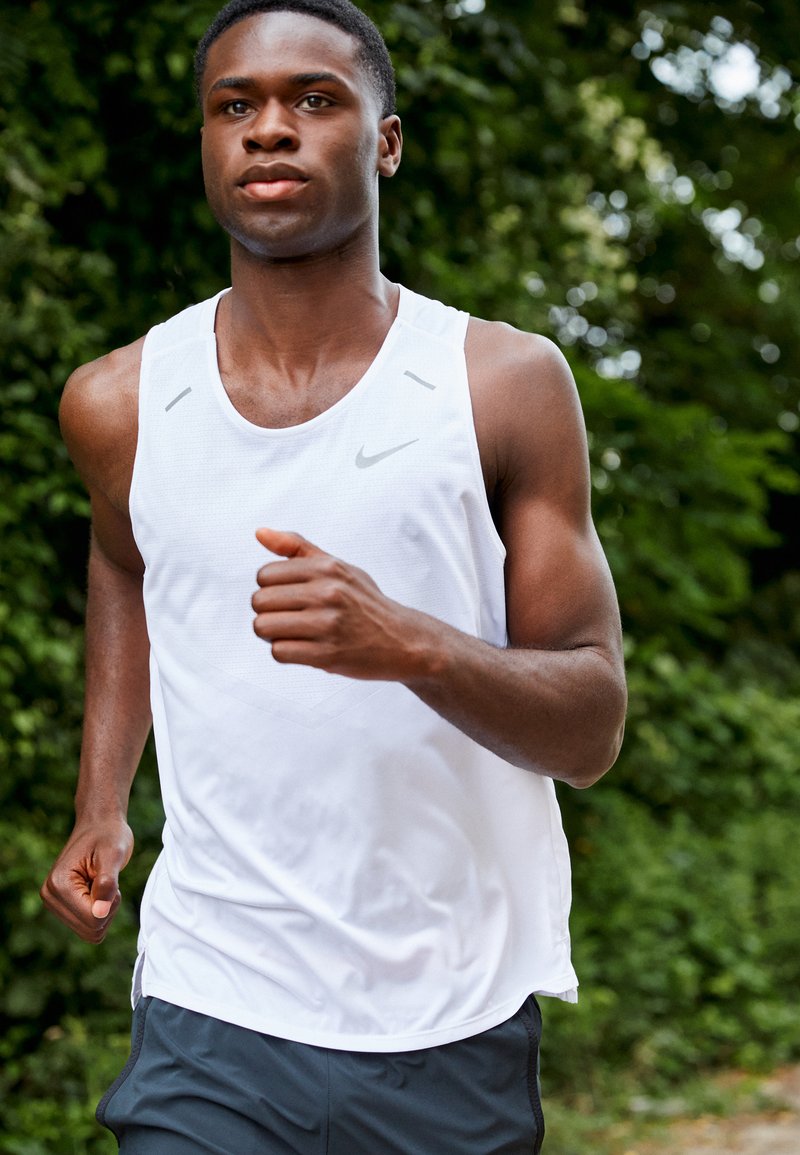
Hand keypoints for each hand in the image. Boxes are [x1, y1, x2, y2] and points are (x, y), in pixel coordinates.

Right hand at [40, 817, 133, 942]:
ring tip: (102, 884)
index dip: (111, 903)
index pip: (92, 919)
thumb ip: (107, 884)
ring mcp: (54, 903)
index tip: (111, 879)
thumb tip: (99, 914)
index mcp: (59, 884)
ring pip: (90, 933)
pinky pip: (88, 928)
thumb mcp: (113, 854)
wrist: (99, 825)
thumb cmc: (108, 835)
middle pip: (91, 930)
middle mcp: (50, 896)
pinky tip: (98, 891)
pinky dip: (100, 914)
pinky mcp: (62, 907)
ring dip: (104, 912)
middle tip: (108, 881)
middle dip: (107, 909)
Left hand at [252, 527, 432, 680]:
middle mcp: (327, 593)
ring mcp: (327, 624)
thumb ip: (298, 548)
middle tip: (289, 618)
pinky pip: (279, 652)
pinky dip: (285, 652)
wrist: (401, 641)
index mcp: (327, 568)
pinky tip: (303, 648)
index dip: (269, 588)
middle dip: (268, 612)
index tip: (287, 597)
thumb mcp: (338, 567)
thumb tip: (259, 532)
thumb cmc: (364, 602)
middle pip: (259, 601)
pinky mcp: (327, 655)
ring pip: (263, 627)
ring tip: (293, 633)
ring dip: (272, 634)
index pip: (264, 574)